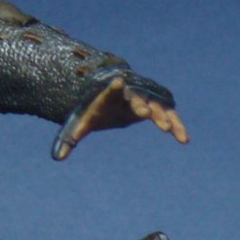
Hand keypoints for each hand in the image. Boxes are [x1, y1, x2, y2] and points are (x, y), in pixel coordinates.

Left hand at [54, 76, 188, 159]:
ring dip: (163, 116)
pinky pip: (168, 115)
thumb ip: (70, 138)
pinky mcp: (155, 105)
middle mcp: (130, 93)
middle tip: (147, 114)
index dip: (114, 87)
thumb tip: (56, 157)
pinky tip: (183, 139)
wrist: (110, 94)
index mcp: (109, 94)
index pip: (111, 89)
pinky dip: (176, 125)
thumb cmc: (95, 109)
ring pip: (156, 105)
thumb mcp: (81, 122)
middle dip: (142, 104)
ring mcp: (145, 98)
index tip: (117, 81)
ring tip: (169, 130)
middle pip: (137, 97)